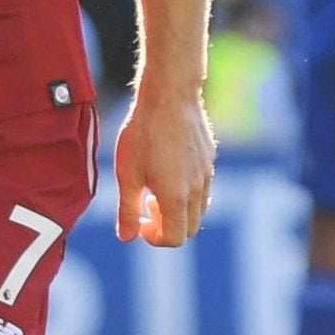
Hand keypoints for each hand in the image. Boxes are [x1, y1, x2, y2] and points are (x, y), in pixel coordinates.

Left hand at [113, 82, 214, 246]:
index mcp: (177, 198)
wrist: (170, 96)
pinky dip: (187, 193)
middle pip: (188, 228)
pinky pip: (203, 188)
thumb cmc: (144, 132)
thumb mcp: (126, 173)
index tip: (138, 223)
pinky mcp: (209, 160)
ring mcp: (207, 175)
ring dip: (177, 210)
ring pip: (198, 209)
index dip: (154, 238)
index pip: (174, 238)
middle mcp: (198, 190)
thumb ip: (126, 209)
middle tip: (144, 206)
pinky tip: (167, 170)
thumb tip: (125, 237)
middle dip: (165, 226)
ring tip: (154, 188)